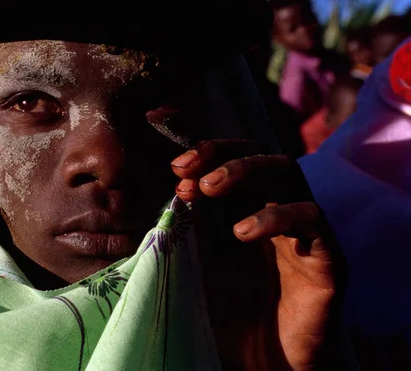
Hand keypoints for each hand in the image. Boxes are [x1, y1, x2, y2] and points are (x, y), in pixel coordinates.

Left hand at [171, 140, 342, 370]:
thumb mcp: (198, 261)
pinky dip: (274, 216)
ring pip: (289, 175)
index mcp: (252, 211)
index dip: (210, 155)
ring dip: (245, 172)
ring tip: (207, 188)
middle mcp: (283, 214)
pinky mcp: (328, 259)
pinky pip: (311, 218)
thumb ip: (191, 226)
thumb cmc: (225, 315)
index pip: (239, 162)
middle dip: (224, 156)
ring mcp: (308, 233)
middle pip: (265, 158)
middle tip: (188, 171)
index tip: (177, 166)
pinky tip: (241, 231)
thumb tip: (177, 186)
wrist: (255, 365)